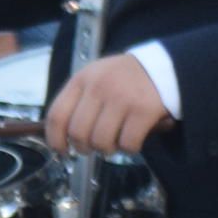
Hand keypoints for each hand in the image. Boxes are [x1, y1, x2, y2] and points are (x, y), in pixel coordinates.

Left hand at [46, 54, 169, 156]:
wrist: (163, 66)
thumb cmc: (124, 77)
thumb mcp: (94, 77)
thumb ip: (78, 100)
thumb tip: (61, 134)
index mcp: (81, 80)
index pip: (56, 115)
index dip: (55, 139)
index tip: (60, 151)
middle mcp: (98, 88)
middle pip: (78, 132)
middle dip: (82, 147)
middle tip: (91, 148)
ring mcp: (121, 99)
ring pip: (101, 141)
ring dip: (105, 150)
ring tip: (113, 144)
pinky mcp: (144, 110)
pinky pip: (127, 143)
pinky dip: (128, 149)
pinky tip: (132, 141)